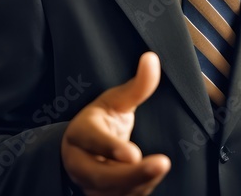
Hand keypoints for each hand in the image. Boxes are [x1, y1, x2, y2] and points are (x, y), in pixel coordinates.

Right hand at [61, 52, 170, 194]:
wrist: (83, 150)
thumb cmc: (102, 121)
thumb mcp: (116, 100)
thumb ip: (137, 86)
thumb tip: (151, 58)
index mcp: (80, 133)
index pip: (93, 141)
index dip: (111, 148)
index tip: (133, 154)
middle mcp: (79, 162)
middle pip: (100, 176)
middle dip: (131, 175)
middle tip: (161, 164)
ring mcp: (88, 184)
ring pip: (111, 192)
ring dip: (139, 183)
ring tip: (160, 166)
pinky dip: (139, 189)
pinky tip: (153, 175)